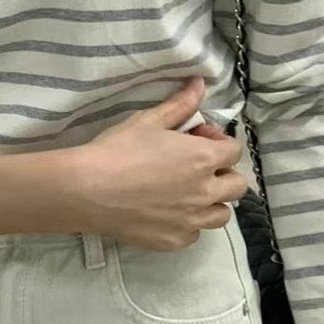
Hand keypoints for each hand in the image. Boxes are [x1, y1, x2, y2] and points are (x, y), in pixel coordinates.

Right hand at [76, 78, 247, 250]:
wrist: (86, 189)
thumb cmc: (117, 150)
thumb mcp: (148, 121)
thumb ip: (180, 104)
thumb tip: (199, 83)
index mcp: (203, 158)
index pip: (234, 151)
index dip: (217, 143)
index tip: (196, 140)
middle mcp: (204, 192)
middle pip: (237, 186)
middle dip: (222, 174)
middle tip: (196, 168)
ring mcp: (190, 220)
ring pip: (221, 215)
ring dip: (211, 202)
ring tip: (186, 194)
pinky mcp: (173, 240)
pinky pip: (195, 234)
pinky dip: (188, 224)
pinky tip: (167, 213)